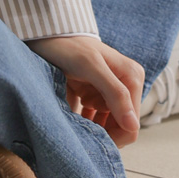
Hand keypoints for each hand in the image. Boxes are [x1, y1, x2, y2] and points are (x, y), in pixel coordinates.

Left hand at [26, 35, 144, 147]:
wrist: (45, 36)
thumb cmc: (68, 46)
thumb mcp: (92, 67)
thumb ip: (115, 93)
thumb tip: (133, 125)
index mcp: (132, 77)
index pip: (132, 123)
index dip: (114, 137)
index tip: (92, 142)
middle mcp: (125, 84)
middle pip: (121, 126)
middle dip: (103, 133)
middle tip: (80, 134)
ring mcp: (110, 90)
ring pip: (109, 124)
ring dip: (94, 129)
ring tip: (74, 125)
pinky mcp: (96, 94)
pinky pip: (96, 118)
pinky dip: (86, 122)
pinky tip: (74, 120)